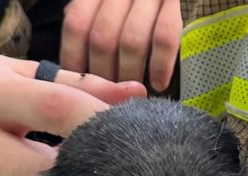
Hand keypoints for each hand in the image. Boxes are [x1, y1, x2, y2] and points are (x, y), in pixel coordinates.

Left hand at [60, 0, 181, 91]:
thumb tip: (71, 62)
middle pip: (103, 39)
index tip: (80, 84)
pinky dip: (161, 65)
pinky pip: (165, 36)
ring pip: (131, 42)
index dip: (74, 59)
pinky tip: (158, 83)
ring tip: (130, 92)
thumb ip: (87, 20)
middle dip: (104, 75)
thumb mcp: (101, 2)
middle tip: (108, 95)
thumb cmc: (130, 1)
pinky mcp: (175, 1)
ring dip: (129, 75)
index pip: (76, 25)